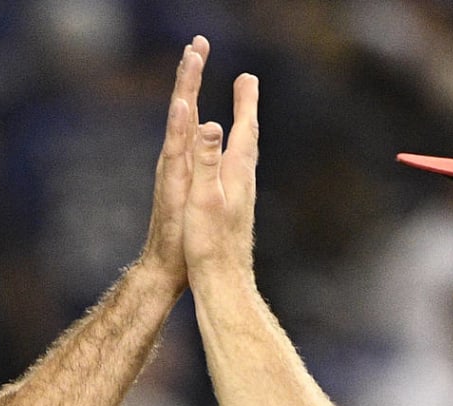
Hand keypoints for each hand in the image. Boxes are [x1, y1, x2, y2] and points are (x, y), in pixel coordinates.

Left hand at [137, 36, 208, 293]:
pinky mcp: (180, 179)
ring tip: (195, 63)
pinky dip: (191, 117)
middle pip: (181, 106)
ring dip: (189, 88)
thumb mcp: (183, 198)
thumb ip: (190, 161)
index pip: (182, 112)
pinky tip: (195, 113)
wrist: (162, 268)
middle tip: (198, 42)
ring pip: (182, 119)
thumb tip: (196, 121)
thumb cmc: (177, 239)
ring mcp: (175, 168)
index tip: (194, 54)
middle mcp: (173, 159)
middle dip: (190, 74)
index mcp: (176, 161)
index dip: (189, 82)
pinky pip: (187, 138)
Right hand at [183, 71, 260, 289]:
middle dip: (246, 108)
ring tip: (241, 117)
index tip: (247, 77)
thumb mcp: (204, 198)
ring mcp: (242, 196)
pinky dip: (235, 155)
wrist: (223, 282)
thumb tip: (213, 124)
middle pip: (248, 136)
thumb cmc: (210, 243)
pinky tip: (231, 166)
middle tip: (247, 84)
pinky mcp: (237, 211)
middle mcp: (244, 181)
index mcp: (236, 173)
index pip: (245, 129)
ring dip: (242, 129)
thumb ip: (208, 160)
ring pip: (244, 154)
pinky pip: (237, 172)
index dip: (245, 102)